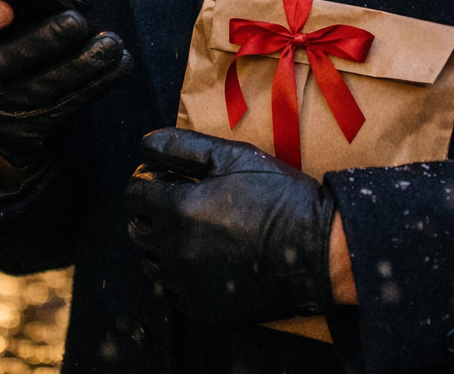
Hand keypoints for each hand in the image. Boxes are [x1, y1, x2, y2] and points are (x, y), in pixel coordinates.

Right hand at [0, 0, 131, 170]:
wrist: (8, 101)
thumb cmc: (17, 33)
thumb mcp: (19, 8)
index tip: (5, 7)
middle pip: (3, 64)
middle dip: (43, 41)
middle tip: (77, 21)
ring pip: (39, 90)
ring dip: (80, 66)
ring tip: (111, 44)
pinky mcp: (27, 133)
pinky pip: (64, 109)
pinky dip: (96, 85)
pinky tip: (120, 63)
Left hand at [125, 127, 336, 325]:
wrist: (319, 251)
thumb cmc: (279, 198)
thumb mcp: (233, 157)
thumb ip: (182, 146)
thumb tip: (145, 142)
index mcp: (177, 210)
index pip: (133, 192)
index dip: (148, 180)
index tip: (167, 178)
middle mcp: (174, 251)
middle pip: (136, 229)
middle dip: (151, 212)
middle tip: (179, 203)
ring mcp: (187, 286)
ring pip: (150, 263)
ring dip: (162, 246)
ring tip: (194, 233)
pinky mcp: (203, 311)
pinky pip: (174, 292)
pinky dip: (181, 276)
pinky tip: (207, 260)